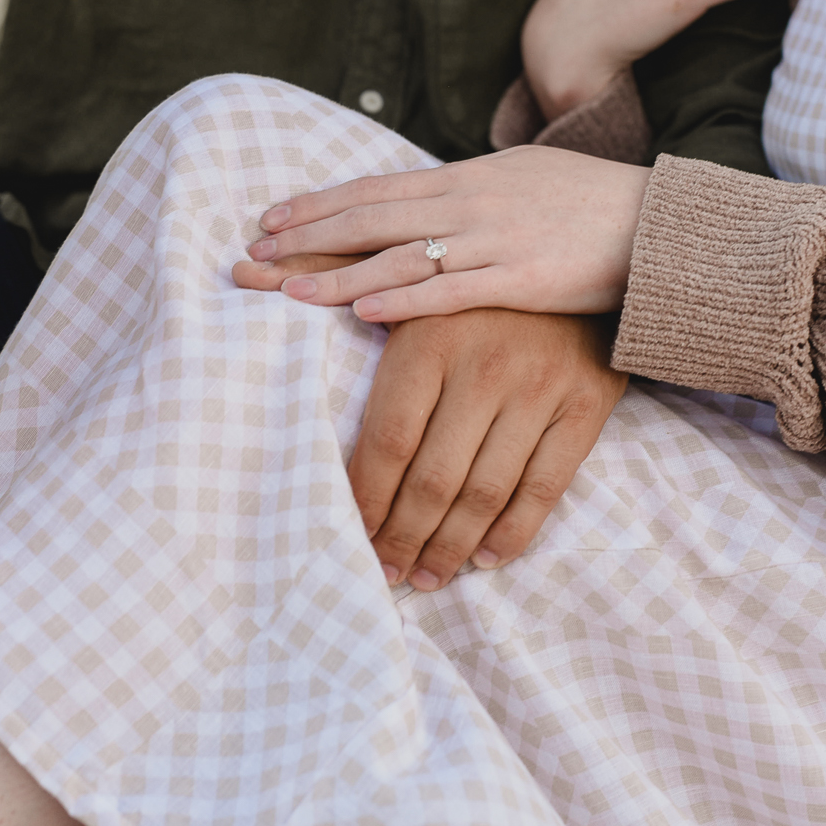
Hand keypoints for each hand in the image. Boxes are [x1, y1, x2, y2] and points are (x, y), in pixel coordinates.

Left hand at [227, 275, 627, 590]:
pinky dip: (514, 532)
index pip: (387, 444)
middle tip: (386, 573)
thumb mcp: (398, 267)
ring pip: (486, 493)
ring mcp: (539, 388)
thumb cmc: (468, 271)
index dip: (366, 502)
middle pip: (432, 480)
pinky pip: (546, 487)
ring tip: (426, 577)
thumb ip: (322, 275)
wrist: (575, 248)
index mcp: (430, 337)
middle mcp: (486, 365)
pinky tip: (486, 557)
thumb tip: (238, 269)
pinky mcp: (586, 404)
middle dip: (403, 538)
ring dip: (452, 548)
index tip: (351, 538)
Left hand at [242, 146, 650, 321]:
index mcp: (470, 175)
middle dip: (309, 236)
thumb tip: (425, 202)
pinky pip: (450, 290)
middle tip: (254, 253)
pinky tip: (361, 311)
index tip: (271, 217)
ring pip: (400, 256)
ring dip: (338, 274)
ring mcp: (496, 240)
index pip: (377, 188)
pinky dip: (402, 300)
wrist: (660, 225)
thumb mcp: (522, 180)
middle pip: (372, 217)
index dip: (320, 203)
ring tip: (287, 290)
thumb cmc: (592, 204)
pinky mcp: (524, 280)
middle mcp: (473, 202)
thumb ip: (471, 193)